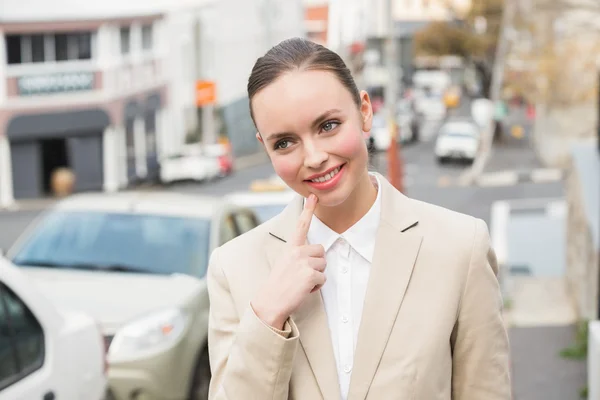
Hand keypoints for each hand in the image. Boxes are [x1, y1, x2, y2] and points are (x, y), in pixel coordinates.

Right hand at [251, 194, 326, 329]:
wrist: (269, 303)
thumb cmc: (278, 286)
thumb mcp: (285, 264)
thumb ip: (298, 256)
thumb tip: (315, 256)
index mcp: (290, 248)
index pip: (301, 226)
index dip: (308, 210)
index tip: (313, 197)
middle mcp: (296, 251)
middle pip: (321, 251)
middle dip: (317, 263)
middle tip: (302, 275)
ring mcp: (303, 262)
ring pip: (323, 265)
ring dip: (316, 276)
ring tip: (301, 283)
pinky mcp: (309, 274)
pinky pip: (323, 279)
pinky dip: (316, 286)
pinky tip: (303, 290)